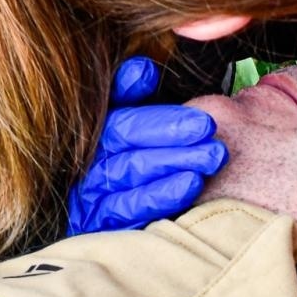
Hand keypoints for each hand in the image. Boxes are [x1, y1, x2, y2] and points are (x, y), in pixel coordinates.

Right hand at [67, 57, 227, 233]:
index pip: (121, 116)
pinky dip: (159, 195)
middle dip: (169, 132)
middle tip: (210, 129)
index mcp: (92, 130)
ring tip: (212, 156)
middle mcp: (85, 159)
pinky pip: (128, 209)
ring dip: (173, 160)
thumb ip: (130, 94)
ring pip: (129, 172)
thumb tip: (143, 70)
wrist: (106, 226)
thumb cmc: (130, 159)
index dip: (159, 116)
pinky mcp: (98, 223)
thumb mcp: (127, 120)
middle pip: (124, 140)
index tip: (202, 118)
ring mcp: (88, 194)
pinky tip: (192, 183)